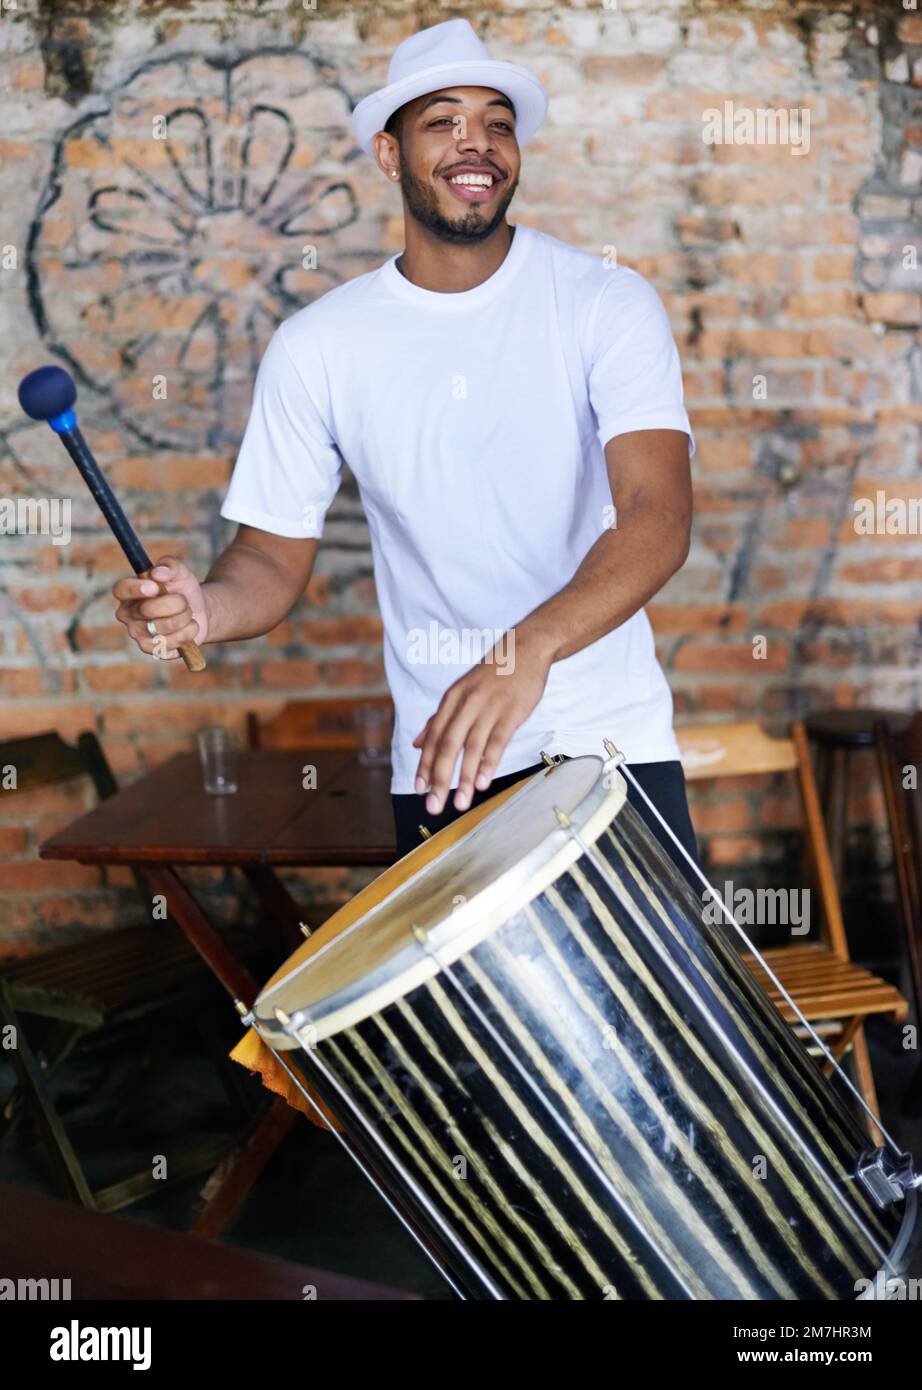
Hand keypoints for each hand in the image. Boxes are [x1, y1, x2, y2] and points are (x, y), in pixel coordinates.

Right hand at [112, 554, 208, 659]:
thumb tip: (157, 572)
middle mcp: (128, 615)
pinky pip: (171, 643)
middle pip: (147, 609)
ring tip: (188, 612)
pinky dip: (187, 633)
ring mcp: (138, 634)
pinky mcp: (152, 650)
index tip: (154, 587)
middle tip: (184, 600)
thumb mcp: (180, 572)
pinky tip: (190, 626)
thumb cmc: (182, 589)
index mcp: (128, 592)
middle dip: (175, 602)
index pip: (120, 590)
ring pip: (162, 627)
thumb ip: (169, 565)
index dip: (135, 589)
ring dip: (184, 617)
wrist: (199, 611)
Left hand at [412, 635, 552, 814]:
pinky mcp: (511, 712)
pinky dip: (489, 763)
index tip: (419, 789)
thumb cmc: (492, 674)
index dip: (426, 765)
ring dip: (464, 778)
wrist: (525, 649)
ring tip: (460, 803)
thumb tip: (417, 744)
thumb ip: (439, 719)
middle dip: (440, 778)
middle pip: (448, 746)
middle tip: (434, 805)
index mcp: (451, 700)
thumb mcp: (460, 691)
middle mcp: (466, 704)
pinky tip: (482, 782)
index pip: (434, 738)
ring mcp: (489, 708)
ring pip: (472, 748)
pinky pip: (497, 741)